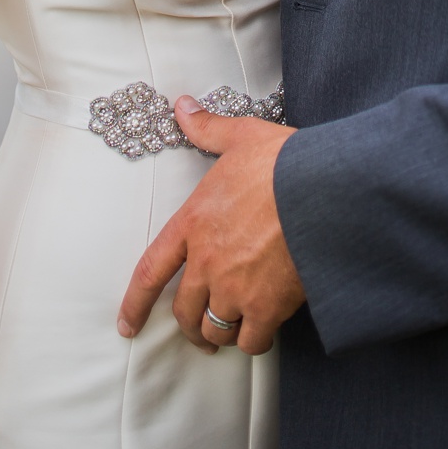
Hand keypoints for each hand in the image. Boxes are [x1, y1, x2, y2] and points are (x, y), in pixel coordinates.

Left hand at [117, 98, 305, 355]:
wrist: (321, 189)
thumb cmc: (282, 162)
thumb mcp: (240, 136)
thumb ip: (207, 129)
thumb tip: (183, 107)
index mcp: (193, 223)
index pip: (151, 271)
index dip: (135, 303)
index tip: (126, 325)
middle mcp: (207, 262)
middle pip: (184, 310)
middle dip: (188, 325)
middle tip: (196, 331)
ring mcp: (235, 287)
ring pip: (215, 328)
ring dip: (219, 334)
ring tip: (227, 333)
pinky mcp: (267, 306)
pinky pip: (251, 340)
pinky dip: (253, 340)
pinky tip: (261, 331)